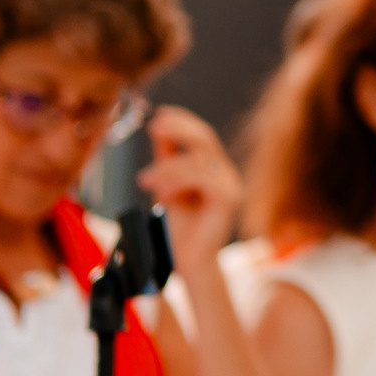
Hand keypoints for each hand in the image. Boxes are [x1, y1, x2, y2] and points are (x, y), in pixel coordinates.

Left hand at [140, 106, 243, 268]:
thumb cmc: (177, 229)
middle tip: (154, 128)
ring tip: (145, 181)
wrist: (188, 262)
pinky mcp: (229, 200)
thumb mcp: (166, 187)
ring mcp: (231, 186)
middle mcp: (226, 174)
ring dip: (166, 167)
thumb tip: (159, 131)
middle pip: (205, 139)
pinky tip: (163, 195)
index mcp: (214, 169)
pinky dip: (177, 182)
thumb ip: (166, 161)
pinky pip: (202, 178)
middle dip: (178, 129)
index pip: (202, 135)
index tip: (159, 114)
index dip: (182, 121)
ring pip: (197, 160)